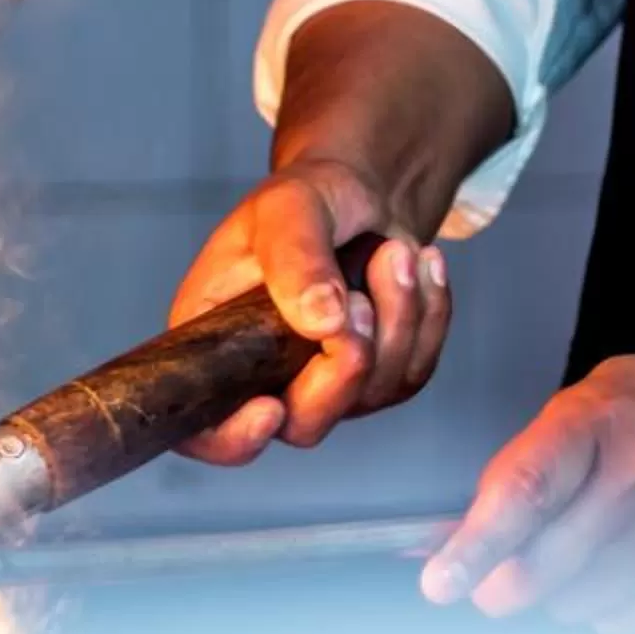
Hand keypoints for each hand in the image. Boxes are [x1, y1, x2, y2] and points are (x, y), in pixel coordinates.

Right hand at [167, 155, 454, 465]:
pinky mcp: (378, 378)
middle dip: (345, 364)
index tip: (270, 406)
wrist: (361, 195)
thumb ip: (295, 259)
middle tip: (361, 296)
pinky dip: (429, 315)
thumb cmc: (306, 200)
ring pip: (370, 393)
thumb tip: (322, 323)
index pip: (205, 429)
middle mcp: (265, 377)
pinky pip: (413, 370)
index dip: (232, 437)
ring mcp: (324, 384)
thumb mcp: (285, 208)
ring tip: (395, 251)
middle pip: (304, 423)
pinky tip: (423, 267)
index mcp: (215, 342)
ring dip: (398, 318)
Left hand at [421, 353, 634, 633]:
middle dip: (497, 584)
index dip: (472, 546)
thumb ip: (529, 458)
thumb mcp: (600, 397)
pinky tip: (629, 564)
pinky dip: (605, 609)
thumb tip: (451, 530)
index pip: (524, 493)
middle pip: (539, 571)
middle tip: (486, 578)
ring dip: (557, 593)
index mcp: (605, 422)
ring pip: (571, 608)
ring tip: (586, 546)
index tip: (439, 580)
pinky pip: (619, 628)